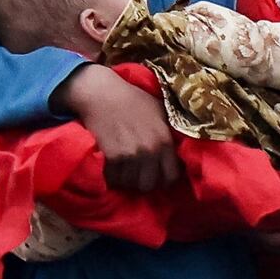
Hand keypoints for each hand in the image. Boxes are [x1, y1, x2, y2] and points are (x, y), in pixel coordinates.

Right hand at [61, 63, 176, 193]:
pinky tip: (112, 169)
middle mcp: (150, 151)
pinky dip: (112, 177)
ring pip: (131, 184)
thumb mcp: (160, 111)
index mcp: (165, 140)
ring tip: (125, 172)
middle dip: (145, 182)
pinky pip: (113, 179)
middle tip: (140, 175)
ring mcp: (130, 155)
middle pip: (150, 184)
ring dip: (127, 180)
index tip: (160, 174)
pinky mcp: (111, 157)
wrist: (102, 94)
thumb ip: (169, 132)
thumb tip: (178, 148)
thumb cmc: (132, 99)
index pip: (172, 175)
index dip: (166, 178)